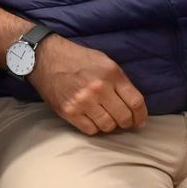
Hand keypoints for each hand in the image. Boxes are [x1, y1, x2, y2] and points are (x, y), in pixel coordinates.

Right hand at [29, 36, 146, 134]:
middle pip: (124, 117)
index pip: (135, 102)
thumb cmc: (77, 58)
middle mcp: (99, 88)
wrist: (46, 57)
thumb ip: (119, 81)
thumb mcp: (104, 61)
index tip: (140, 121)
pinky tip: (92, 119)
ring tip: (106, 119)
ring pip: (108, 126)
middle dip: (127, 123)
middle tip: (124, 122)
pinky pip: (90, 130)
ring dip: (110, 125)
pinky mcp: (69, 111)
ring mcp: (83, 101)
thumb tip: (133, 104)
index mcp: (111, 74)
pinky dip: (94, 127)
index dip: (141, 115)